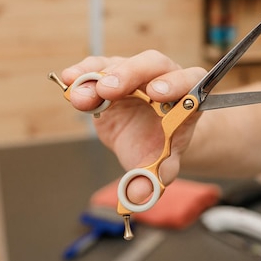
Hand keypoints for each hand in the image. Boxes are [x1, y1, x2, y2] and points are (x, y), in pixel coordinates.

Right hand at [61, 50, 206, 203]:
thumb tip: (136, 196)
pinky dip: (83, 73)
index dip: (175, 84)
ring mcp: (136, 72)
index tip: (156, 94)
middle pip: (153, 64)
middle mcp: (163, 76)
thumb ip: (152, 178)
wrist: (147, 137)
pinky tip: (69, 82)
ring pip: (121, 64)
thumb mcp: (160, 165)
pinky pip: (98, 67)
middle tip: (108, 89)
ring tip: (81, 94)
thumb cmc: (159, 146)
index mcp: (187, 95)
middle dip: (130, 74)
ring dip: (99, 76)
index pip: (190, 80)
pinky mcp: (112, 72)